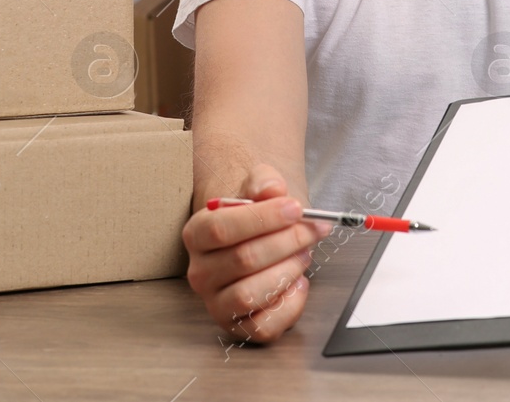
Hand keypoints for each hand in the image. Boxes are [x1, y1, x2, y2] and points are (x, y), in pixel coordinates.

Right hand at [183, 164, 332, 343]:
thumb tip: (272, 189)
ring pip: (250, 295)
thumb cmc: (257, 218)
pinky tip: (297, 284)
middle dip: (287, 241)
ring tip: (303, 255)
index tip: (295, 208)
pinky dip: (289, 305)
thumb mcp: (258, 190)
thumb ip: (264, 182)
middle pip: (243, 259)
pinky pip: (263, 326)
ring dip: (287, 271)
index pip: (221, 228)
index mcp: (197, 234)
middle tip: (312, 229)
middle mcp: (200, 272)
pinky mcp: (238, 327)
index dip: (263, 218)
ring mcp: (216, 303)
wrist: (258, 242)